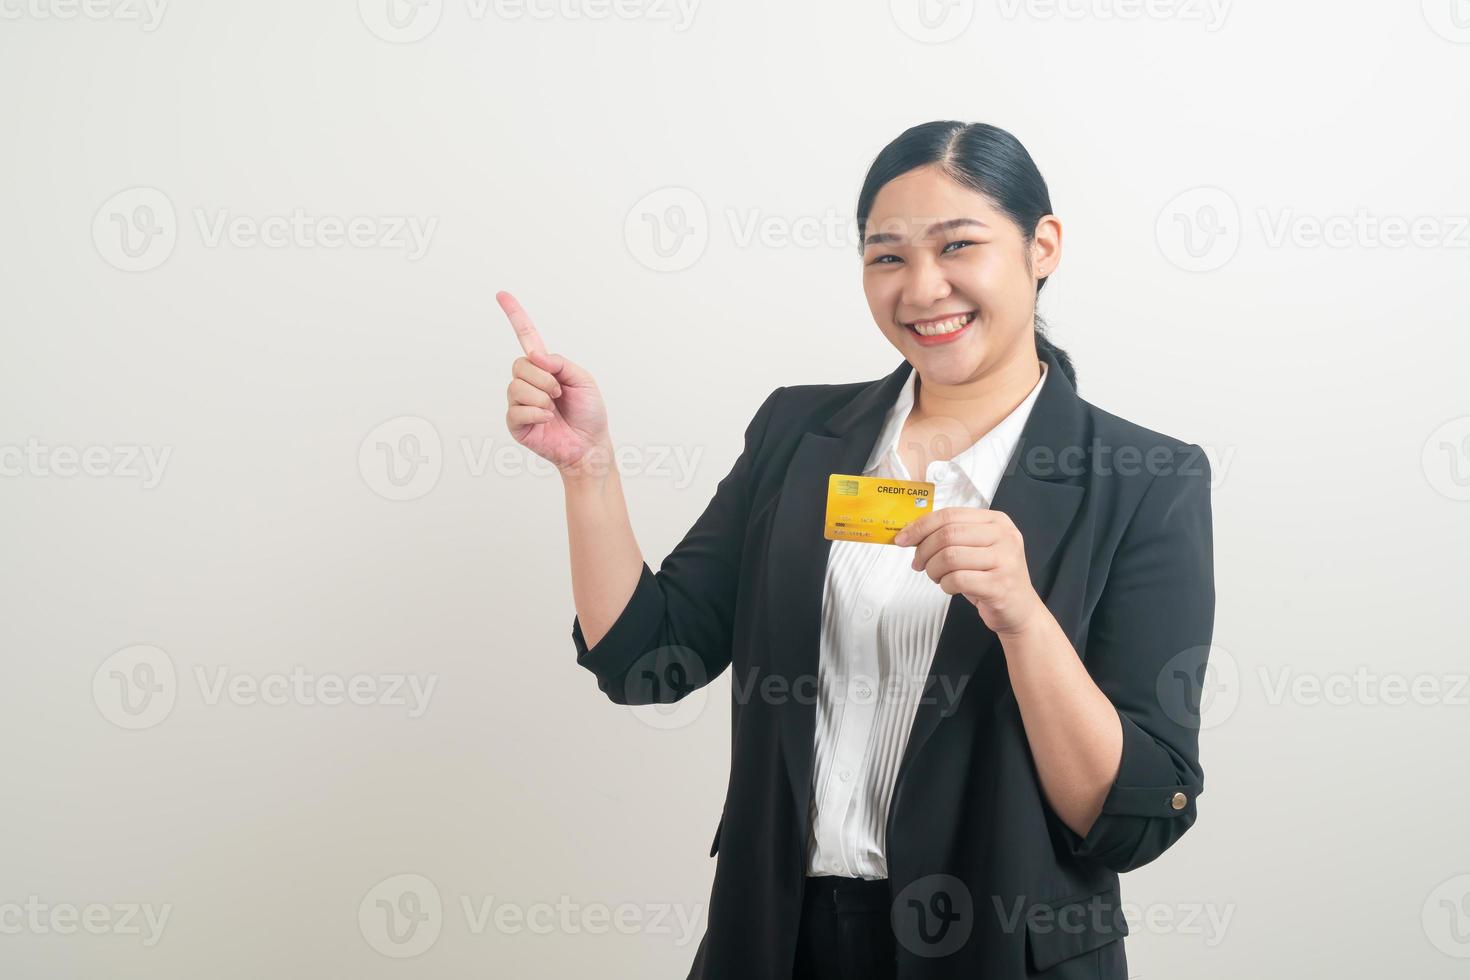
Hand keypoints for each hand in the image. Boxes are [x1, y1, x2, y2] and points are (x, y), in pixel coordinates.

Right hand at [497, 290, 611, 475]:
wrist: (590, 445)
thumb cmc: (589, 413)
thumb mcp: (583, 380)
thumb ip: (560, 363)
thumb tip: (535, 355)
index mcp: (545, 368)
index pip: (526, 337)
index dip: (515, 315)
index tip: (502, 294)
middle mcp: (528, 382)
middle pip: (520, 365)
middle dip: (543, 378)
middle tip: (558, 393)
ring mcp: (520, 403)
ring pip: (517, 387)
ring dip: (541, 397)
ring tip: (553, 408)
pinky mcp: (516, 424)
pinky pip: (517, 410)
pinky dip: (536, 414)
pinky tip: (547, 420)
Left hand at [892, 507, 1043, 636]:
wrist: (1019, 610)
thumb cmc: (991, 577)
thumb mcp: (975, 548)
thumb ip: (950, 535)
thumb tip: (910, 533)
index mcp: (996, 521)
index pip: (950, 515)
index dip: (921, 526)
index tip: (902, 539)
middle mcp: (1004, 536)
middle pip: (948, 534)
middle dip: (924, 550)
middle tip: (918, 563)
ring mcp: (1004, 560)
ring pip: (949, 556)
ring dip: (933, 569)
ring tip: (937, 576)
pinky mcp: (999, 585)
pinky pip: (957, 579)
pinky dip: (945, 585)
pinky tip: (950, 587)